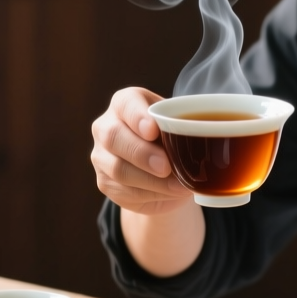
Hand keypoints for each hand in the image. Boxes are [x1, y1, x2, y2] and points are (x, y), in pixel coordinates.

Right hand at [90, 87, 195, 214]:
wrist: (163, 168)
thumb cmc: (172, 136)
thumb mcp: (180, 125)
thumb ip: (183, 127)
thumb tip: (195, 142)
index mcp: (125, 103)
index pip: (126, 103)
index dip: (137, 116)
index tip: (153, 130)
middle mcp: (106, 126)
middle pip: (114, 137)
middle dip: (141, 153)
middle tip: (166, 166)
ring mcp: (101, 155)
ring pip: (118, 169)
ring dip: (151, 180)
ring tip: (178, 185)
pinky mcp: (104, 182)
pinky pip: (124, 191)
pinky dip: (151, 194)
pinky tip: (169, 192)